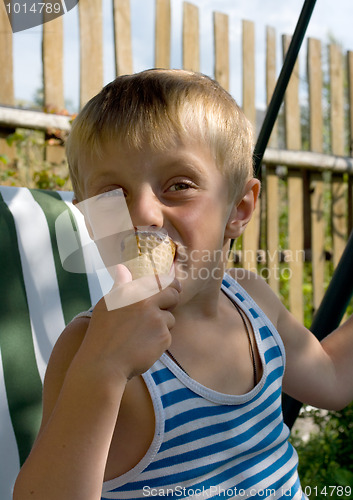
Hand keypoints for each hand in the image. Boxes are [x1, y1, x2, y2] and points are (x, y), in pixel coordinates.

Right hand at [77, 264, 180, 381]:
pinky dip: (159, 341)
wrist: (104, 364)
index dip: (169, 284)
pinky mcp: (164, 337)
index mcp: (132, 292)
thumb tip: (122, 268)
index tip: (171, 287)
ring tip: (142, 335)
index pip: (161, 280)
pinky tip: (143, 347)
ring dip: (162, 325)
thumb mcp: (106, 305)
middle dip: (172, 300)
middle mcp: (147, 302)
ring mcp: (157, 320)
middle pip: (173, 294)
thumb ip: (120, 285)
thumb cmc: (102, 334)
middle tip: (164, 308)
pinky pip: (167, 336)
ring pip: (170, 318)